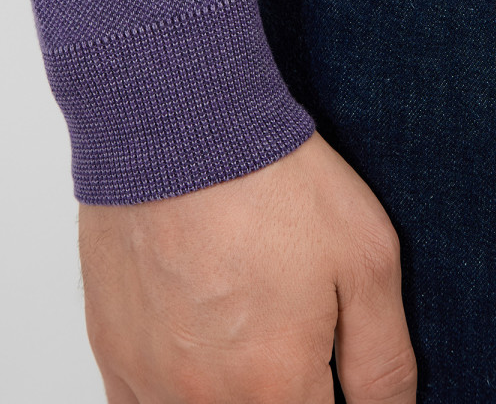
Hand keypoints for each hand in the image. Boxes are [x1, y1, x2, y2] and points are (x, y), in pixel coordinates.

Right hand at [78, 130, 416, 402]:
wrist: (180, 120)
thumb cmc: (272, 180)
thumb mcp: (366, 259)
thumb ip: (383, 360)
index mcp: (275, 389)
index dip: (335, 397)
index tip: (333, 368)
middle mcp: (206, 401)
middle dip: (285, 392)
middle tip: (296, 336)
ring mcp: (150, 379)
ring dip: (234, 393)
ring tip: (252, 332)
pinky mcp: (111, 348)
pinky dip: (175, 393)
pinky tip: (200, 352)